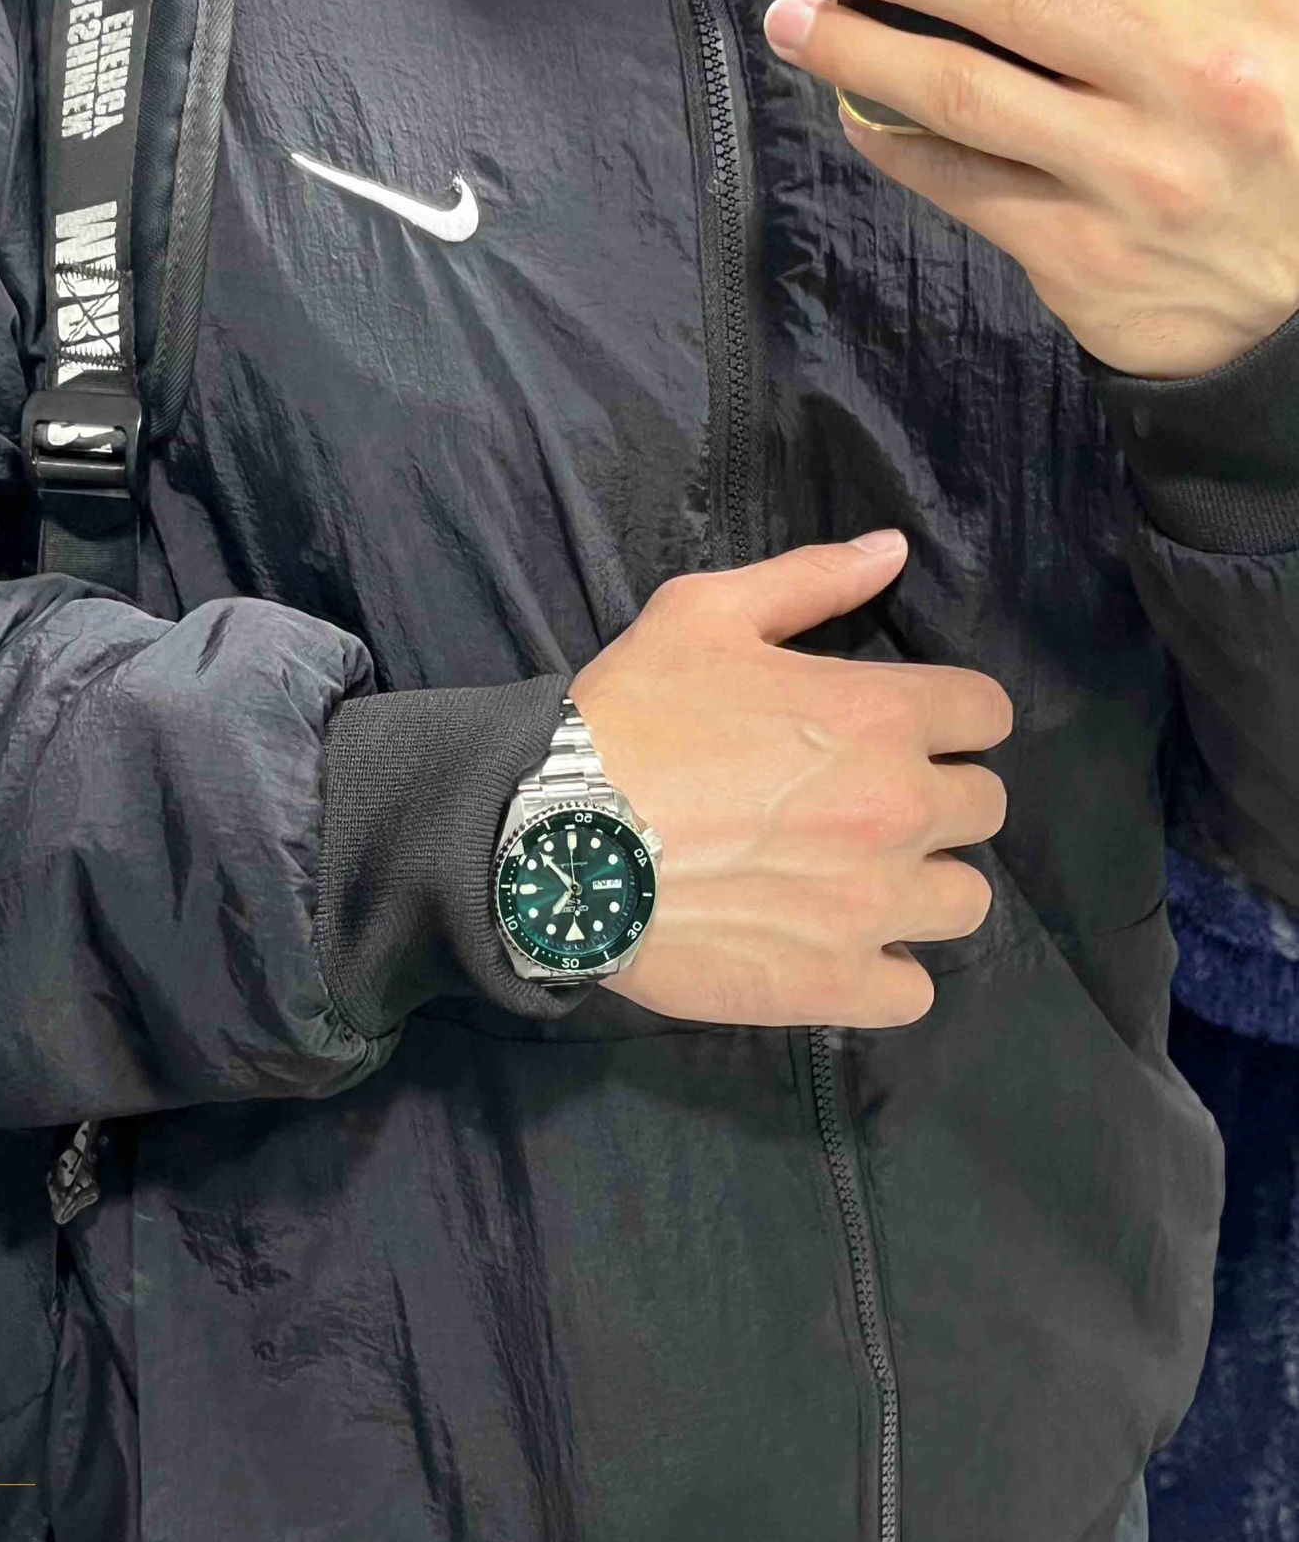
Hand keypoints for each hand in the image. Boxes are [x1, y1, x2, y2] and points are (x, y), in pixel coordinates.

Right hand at [567, 533, 1012, 1027]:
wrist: (553, 836)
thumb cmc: (628, 716)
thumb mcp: (704, 613)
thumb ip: (810, 579)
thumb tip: (894, 550)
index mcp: (880, 714)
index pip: (987, 713)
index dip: (949, 715)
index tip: (903, 728)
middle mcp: (897, 809)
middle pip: (985, 807)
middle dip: (937, 795)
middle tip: (865, 800)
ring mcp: (873, 906)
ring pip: (965, 901)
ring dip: (924, 884)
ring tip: (860, 878)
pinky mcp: (836, 983)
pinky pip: (915, 991)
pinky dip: (888, 971)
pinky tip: (841, 945)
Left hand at [762, 0, 1298, 377]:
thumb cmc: (1263, 135)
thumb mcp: (1262, 26)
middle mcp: (1200, 79)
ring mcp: (1135, 174)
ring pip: (963, 94)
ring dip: (858, 52)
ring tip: (797, 23)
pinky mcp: (1081, 253)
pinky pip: (957, 184)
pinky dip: (892, 142)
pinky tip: (858, 112)